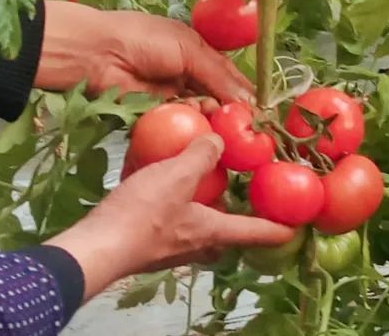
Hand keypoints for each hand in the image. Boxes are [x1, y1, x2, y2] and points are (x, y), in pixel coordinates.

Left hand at [35, 1, 253, 106]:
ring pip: (200, 111)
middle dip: (230, 108)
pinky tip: (200, 124)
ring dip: (211, 116)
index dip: (244, 92)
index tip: (261, 110)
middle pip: (217, 96)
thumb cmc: (145, 39)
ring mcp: (171, 96)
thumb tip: (248, 98)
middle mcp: (188, 74)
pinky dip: (189, 124)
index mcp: (198, 52)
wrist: (97, 53)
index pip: (229, 76)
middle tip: (246, 123)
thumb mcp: (190, 49)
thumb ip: (218, 75)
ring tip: (222, 121)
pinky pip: (178, 122)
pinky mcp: (155, 114)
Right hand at [45, 134, 296, 301]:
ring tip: (196, 179)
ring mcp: (168, 246)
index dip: (279, 228)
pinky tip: (153, 176)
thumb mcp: (177, 175)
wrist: (91, 249)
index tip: (296, 227)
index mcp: (213, 231)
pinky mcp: (144, 242)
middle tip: (240, 195)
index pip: (257, 232)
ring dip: (197, 203)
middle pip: (225, 231)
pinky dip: (165, 198)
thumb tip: (218, 140)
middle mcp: (195, 244)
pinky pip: (164, 218)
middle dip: (234, 216)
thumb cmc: (140, 217)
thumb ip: (203, 154)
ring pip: (194, 225)